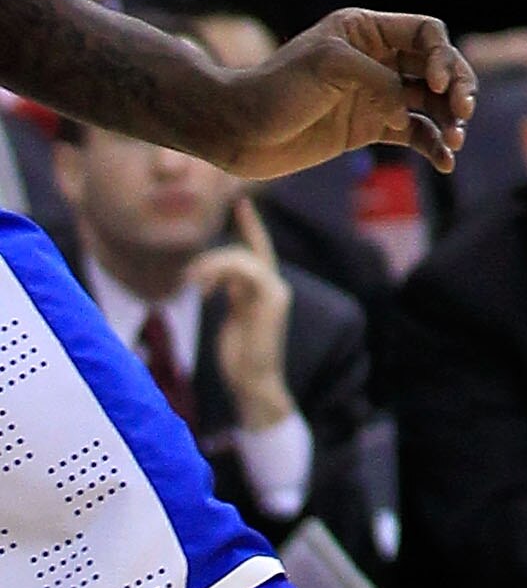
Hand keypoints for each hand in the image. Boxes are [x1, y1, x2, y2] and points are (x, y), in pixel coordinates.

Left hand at [190, 200, 293, 428]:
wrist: (253, 384)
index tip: (240, 203)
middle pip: (249, 251)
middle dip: (220, 252)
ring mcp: (275, 292)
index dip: (251, 225)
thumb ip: (234, 296)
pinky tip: (205, 292)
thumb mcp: (234, 319)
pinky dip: (222, 274)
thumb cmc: (240, 359)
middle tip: (189, 276)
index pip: (259, 248)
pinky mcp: (271, 300)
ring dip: (214, 266)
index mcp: (266, 290)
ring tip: (193, 285)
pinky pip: (247, 272)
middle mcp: (275, 286)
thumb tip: (220, 281)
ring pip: (243, 259)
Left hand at [208, 12, 473, 178]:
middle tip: (463, 112)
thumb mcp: (330, 67)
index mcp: (367, 31)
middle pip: (436, 67)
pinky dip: (432, 144)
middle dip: (456, 87)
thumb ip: (379, 81)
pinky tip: (444, 161)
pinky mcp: (370, 128)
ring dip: (449, 119)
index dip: (442, 55)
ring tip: (457, 141)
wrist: (238, 130)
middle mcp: (378, 59)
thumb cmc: (277, 88)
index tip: (439, 84)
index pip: (425, 33)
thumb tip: (413, 108)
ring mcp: (376, 95)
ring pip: (429, 102)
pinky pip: (413, 133)